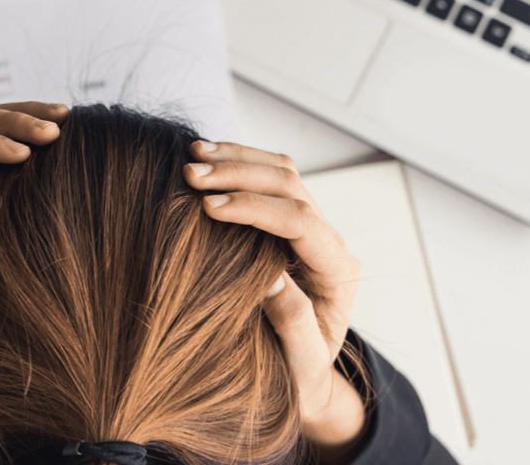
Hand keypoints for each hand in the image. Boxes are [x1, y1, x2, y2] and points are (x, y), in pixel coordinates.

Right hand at [183, 141, 366, 463]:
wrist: (304, 373)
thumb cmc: (301, 373)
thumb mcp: (301, 362)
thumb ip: (293, 323)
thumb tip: (270, 279)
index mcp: (338, 272)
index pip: (300, 222)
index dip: (254, 208)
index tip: (209, 208)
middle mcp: (328, 242)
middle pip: (291, 185)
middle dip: (240, 174)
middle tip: (191, 176)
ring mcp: (310, 228)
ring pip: (281, 172)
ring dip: (237, 159)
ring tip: (193, 157)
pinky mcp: (289, 222)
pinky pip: (269, 178)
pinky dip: (238, 163)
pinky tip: (206, 158)